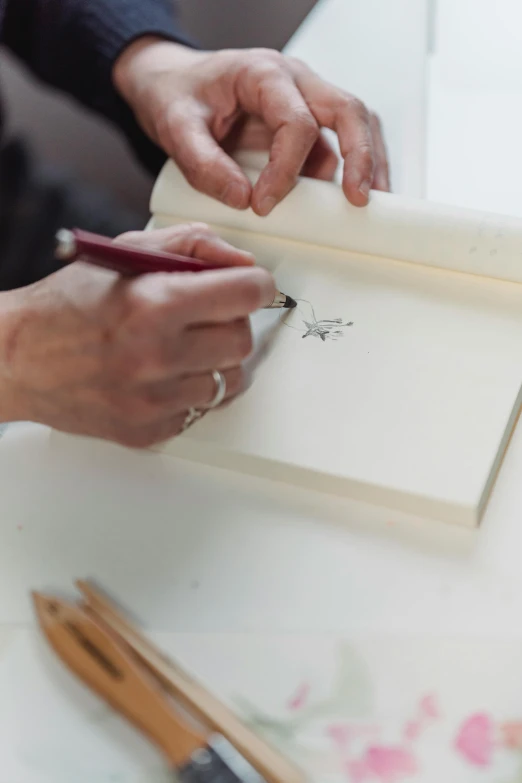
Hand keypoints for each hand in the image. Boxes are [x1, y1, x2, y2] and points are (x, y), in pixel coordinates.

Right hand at [0, 224, 273, 446]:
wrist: (17, 359)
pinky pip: (200, 411)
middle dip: (233, 323)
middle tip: (208, 317)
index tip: (253, 288)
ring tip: (182, 348)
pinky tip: (162, 375)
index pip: (245, 295)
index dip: (257, 286)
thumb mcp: (125, 253)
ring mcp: (153, 400)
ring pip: (228, 381)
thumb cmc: (67, 305)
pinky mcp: (148, 431)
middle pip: (242, 342)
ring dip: (214, 361)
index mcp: (153, 304)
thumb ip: (191, 246)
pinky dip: (189, 391)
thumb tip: (242, 263)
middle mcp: (156, 356)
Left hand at [113, 39, 389, 214]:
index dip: (285, 170)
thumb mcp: (175, 127)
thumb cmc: (176, 95)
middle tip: (357, 198)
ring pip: (356, 123)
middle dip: (359, 156)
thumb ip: (203, 163)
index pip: (296, 122)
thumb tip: (242, 199)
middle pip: (347, 110)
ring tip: (369, 201)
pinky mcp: (306, 123)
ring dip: (368, 161)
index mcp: (264, 74)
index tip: (263, 205)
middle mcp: (294, 80)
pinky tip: (350, 197)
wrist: (172, 83)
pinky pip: (339, 143)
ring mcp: (305, 99)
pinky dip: (353, 167)